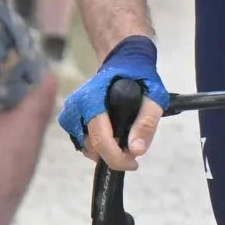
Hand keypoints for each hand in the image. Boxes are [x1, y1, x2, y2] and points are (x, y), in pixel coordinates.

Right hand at [62, 36, 167, 167]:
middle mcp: (75, 106)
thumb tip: (136, 150)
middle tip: (132, 150)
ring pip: (85, 146)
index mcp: (92, 99)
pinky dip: (97, 145)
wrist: (123, 61)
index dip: (116, 158)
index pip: (99, 139)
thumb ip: (146, 122)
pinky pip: (82, 141)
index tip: (134, 163)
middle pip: (90, 146)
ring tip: (123, 140)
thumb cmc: (139, 76)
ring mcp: (70, 112)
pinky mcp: (70, 118)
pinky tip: (112, 137)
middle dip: (112, 155)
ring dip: (105, 151)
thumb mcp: (154, 96)